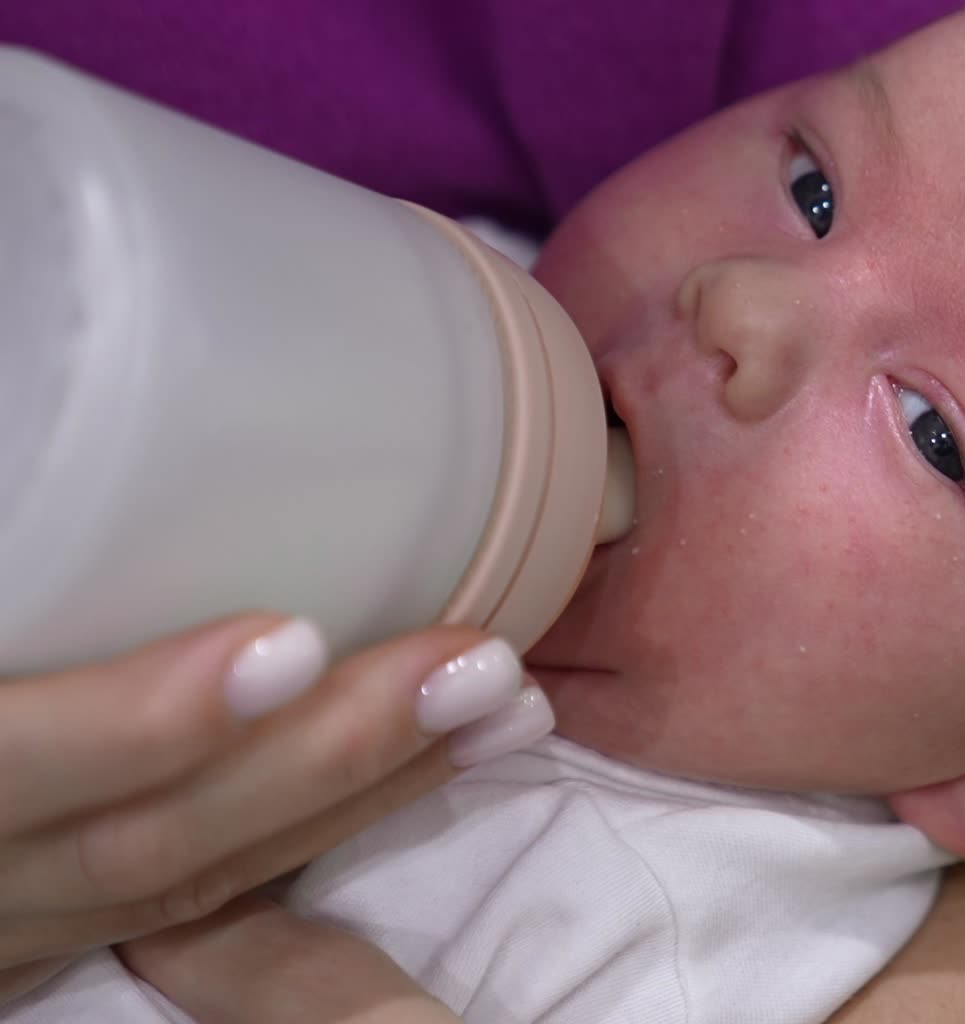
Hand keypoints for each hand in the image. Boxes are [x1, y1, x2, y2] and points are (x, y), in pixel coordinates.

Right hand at [0, 615, 551, 1001]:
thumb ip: (12, 560)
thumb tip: (45, 449)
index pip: (2, 774)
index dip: (134, 723)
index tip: (286, 641)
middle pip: (145, 842)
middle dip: (323, 758)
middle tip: (479, 664)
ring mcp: (13, 921)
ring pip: (199, 881)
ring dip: (367, 795)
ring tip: (504, 706)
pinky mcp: (56, 924)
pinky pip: (207, 903)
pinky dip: (326, 835)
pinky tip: (429, 768)